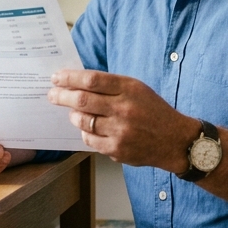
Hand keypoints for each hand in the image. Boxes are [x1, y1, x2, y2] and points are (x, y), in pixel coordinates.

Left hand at [48, 69, 194, 173]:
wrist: (175, 140)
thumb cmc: (154, 111)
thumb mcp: (137, 89)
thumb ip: (111, 86)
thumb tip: (77, 83)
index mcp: (130, 89)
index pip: (92, 80)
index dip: (69, 78)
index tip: (57, 77)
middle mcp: (125, 109)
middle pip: (82, 100)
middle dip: (61, 96)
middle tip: (52, 94)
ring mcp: (120, 131)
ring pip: (83, 121)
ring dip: (72, 115)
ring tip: (71, 112)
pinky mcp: (118, 150)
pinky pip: (90, 139)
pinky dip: (85, 132)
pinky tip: (87, 128)